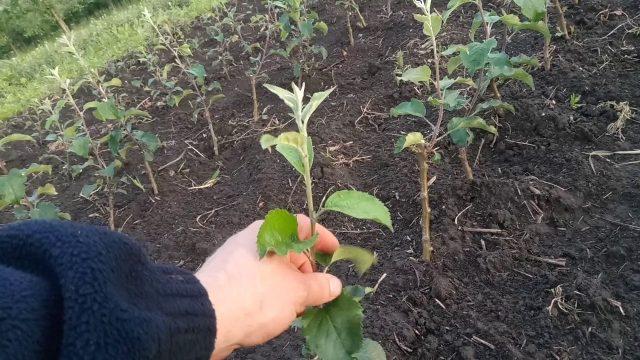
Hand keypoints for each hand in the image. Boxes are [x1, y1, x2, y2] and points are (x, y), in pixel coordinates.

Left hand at [195, 215, 341, 358]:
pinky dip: (269, 294)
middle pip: (287, 250)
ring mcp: (235, 261)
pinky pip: (255, 283)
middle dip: (305, 271)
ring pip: (271, 270)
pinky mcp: (225, 282)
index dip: (322, 238)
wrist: (206, 318)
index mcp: (269, 231)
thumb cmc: (254, 295)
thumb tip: (334, 285)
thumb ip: (319, 287)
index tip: (334, 253)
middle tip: (316, 292)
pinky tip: (273, 314)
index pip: (302, 225)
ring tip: (295, 309)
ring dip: (288, 287)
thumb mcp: (297, 292)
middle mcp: (251, 241)